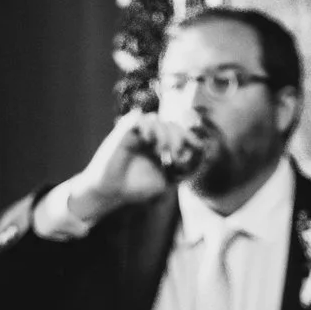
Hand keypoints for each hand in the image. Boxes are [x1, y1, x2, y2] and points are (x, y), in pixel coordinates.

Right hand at [66, 112, 206, 225]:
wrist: (111, 191)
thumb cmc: (135, 188)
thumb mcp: (165, 181)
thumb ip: (182, 171)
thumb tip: (200, 158)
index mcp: (159, 145)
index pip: (179, 133)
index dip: (190, 138)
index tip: (199, 148)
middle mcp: (149, 136)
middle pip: (172, 125)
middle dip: (179, 138)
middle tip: (176, 154)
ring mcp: (137, 132)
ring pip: (158, 121)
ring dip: (165, 135)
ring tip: (162, 151)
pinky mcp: (124, 130)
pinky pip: (141, 118)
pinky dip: (148, 128)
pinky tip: (148, 141)